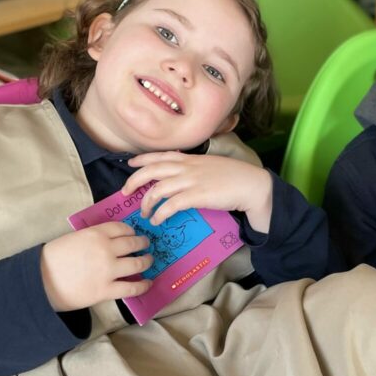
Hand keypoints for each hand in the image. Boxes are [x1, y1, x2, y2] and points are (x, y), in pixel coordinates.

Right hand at [40, 222, 151, 311]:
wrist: (41, 281)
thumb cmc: (53, 259)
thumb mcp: (73, 238)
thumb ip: (92, 238)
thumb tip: (109, 242)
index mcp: (95, 233)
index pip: (121, 228)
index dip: (131, 231)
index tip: (134, 234)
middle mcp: (106, 249)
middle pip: (133, 244)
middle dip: (143, 244)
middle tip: (146, 245)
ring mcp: (108, 270)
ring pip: (137, 264)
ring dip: (146, 262)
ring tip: (149, 261)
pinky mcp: (106, 290)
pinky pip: (132, 288)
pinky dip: (143, 286)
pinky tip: (148, 283)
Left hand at [123, 152, 273, 232]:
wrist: (250, 184)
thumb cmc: (233, 176)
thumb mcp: (210, 164)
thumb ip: (194, 166)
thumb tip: (181, 169)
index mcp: (190, 158)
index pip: (160, 155)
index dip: (143, 159)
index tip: (131, 163)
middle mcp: (187, 167)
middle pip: (152, 170)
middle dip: (134, 180)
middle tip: (125, 191)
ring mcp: (190, 181)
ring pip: (157, 189)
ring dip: (147, 202)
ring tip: (144, 213)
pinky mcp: (196, 196)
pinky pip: (170, 205)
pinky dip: (160, 213)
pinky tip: (157, 220)